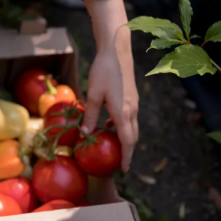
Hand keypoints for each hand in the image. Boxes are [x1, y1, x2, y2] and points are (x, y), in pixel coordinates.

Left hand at [82, 49, 138, 172]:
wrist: (116, 51)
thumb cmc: (103, 71)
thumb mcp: (93, 94)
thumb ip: (91, 115)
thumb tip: (86, 133)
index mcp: (123, 112)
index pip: (127, 141)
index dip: (126, 157)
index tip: (123, 170)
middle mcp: (132, 110)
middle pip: (132, 137)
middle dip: (127, 152)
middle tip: (118, 163)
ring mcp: (134, 104)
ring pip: (132, 128)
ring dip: (125, 140)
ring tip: (113, 147)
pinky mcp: (132, 98)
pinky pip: (129, 119)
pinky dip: (123, 128)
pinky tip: (110, 126)